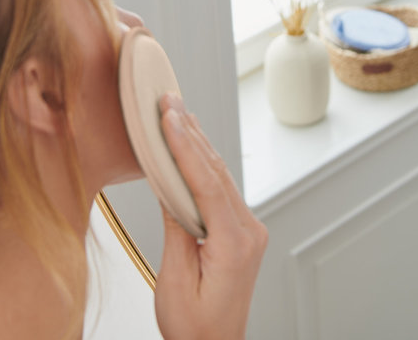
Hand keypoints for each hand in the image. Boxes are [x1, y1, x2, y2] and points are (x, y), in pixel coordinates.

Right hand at [154, 94, 267, 339]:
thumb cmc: (194, 329)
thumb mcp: (173, 282)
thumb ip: (175, 231)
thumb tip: (169, 187)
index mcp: (234, 244)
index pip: (208, 184)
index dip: (186, 147)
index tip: (169, 118)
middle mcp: (248, 232)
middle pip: (216, 173)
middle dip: (190, 134)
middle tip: (170, 101)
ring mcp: (248, 231)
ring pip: (220, 178)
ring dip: (197, 145)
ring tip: (178, 113)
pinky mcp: (240, 232)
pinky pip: (221, 191)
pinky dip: (203, 166)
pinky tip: (191, 146)